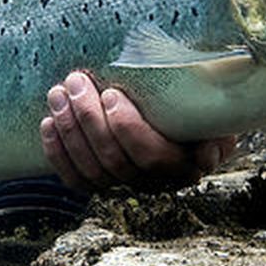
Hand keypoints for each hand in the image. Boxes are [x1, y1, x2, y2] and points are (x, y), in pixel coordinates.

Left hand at [40, 70, 236, 191]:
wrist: (186, 117)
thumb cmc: (200, 104)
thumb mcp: (214, 104)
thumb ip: (216, 117)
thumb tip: (207, 147)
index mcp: (187, 163)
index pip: (152, 155)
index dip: (127, 128)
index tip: (111, 92)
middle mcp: (157, 181)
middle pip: (115, 161)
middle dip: (89, 118)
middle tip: (76, 80)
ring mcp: (128, 185)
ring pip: (93, 171)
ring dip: (69, 130)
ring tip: (58, 93)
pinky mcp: (103, 183)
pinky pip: (77, 180)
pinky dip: (58, 154)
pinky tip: (48, 123)